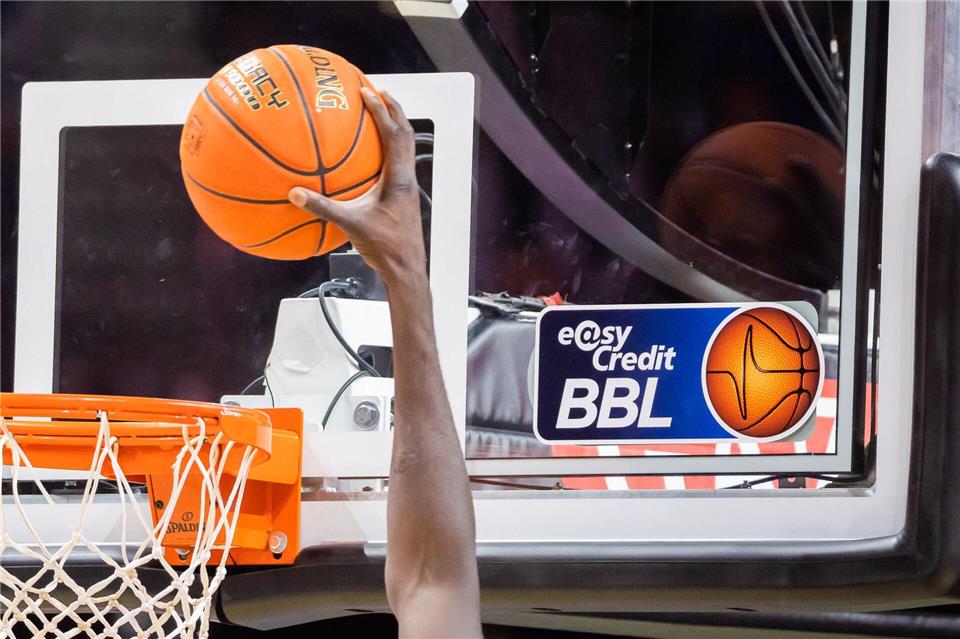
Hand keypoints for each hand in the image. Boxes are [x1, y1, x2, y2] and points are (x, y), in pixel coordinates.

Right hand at [288, 87, 425, 283]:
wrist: (406, 269)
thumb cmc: (386, 248)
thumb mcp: (351, 225)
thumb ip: (323, 208)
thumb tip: (295, 193)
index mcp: (399, 179)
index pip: (394, 135)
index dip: (381, 111)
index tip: (367, 91)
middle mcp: (407, 178)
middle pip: (405, 134)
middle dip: (392, 109)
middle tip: (377, 90)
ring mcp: (406, 188)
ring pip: (404, 148)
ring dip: (393, 127)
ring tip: (378, 112)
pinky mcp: (402, 197)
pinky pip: (396, 164)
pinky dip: (386, 150)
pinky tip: (368, 154)